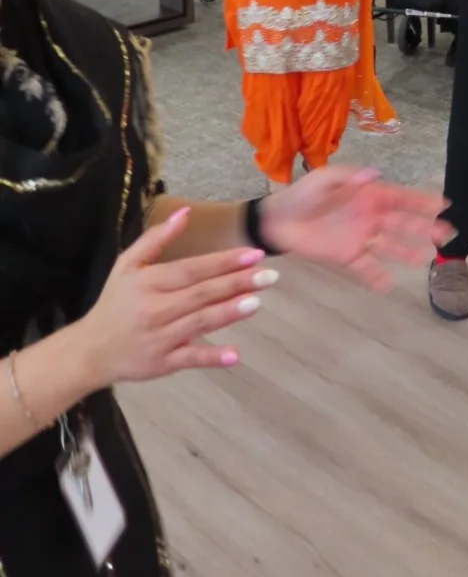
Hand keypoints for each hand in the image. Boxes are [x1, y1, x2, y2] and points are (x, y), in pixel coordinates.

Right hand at [75, 209, 276, 385]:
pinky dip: (211, 357)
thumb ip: (156, 238)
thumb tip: (185, 213)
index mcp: (148, 282)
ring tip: (257, 301)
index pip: (192, 269)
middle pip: (201, 293)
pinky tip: (234, 355)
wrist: (89, 351)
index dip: (223, 261)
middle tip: (270, 276)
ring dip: (229, 312)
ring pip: (200, 322)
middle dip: (237, 283)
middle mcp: (155, 309)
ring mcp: (160, 338)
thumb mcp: (126, 265)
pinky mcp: (162, 363)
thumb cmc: (114, 304)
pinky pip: (189, 359)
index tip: (254, 253)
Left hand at [259, 167, 452, 292]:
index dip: (422, 200)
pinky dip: (376, 277)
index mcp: (367, 195)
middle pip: (403, 223)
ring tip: (425, 259)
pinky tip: (388, 285)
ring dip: (407, 251)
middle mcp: (370, 216)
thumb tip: (373, 174)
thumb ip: (348, 176)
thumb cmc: (302, 194)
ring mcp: (360, 237)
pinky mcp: (347, 256)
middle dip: (425, 227)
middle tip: (446, 234)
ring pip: (390, 245)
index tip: (443, 204)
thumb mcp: (323, 178)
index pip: (400, 197)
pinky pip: (366, 267)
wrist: (277, 220)